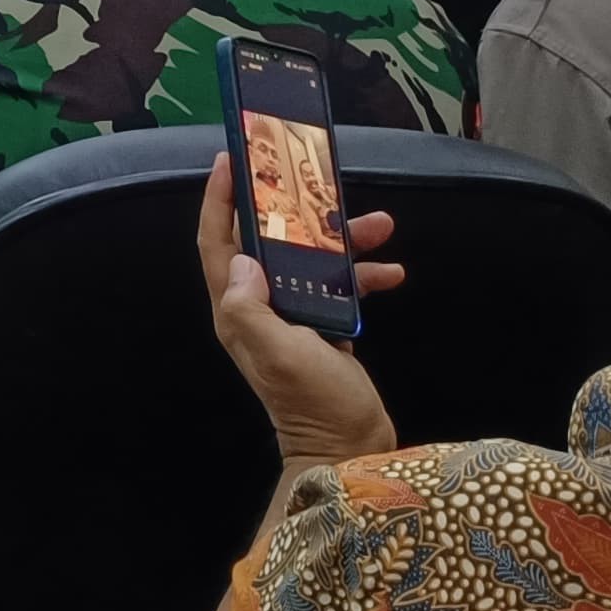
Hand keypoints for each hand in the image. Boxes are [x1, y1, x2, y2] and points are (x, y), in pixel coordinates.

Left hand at [197, 155, 401, 467]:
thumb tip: (242, 260)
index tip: (228, 161)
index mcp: (237, 311)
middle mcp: (258, 309)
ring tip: (383, 227)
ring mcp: (292, 318)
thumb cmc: (313, 403)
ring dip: (344, 242)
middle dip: (295, 212)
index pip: (217, 244)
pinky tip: (393, 273)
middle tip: (320, 182)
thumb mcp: (278, 354)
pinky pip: (340, 288)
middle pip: (268, 243)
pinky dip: (364, 277)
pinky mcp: (325, 328)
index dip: (218, 202)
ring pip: (311, 261)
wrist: (352, 449)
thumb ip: (251, 308)